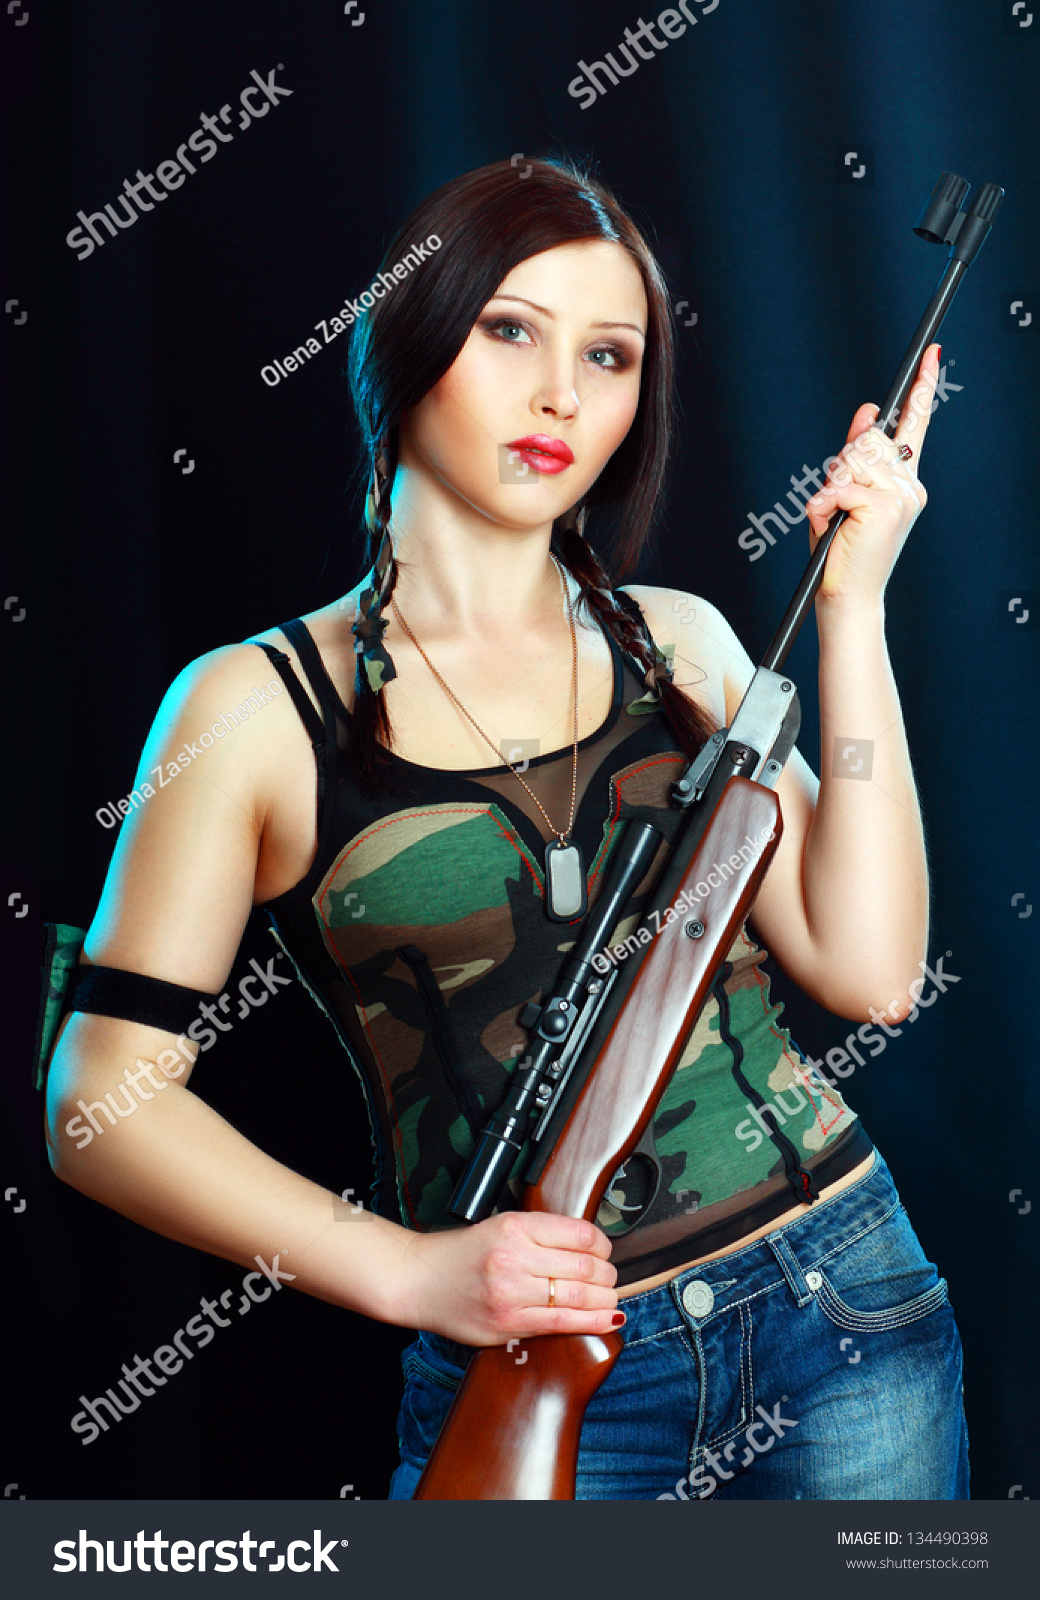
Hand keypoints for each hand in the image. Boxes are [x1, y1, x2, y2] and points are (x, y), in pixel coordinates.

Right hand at [393, 1209, 620, 1345]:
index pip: (579, 1233)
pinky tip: (608, 1319)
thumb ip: (542, 1234)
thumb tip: (591, 1248)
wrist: (418, 1279)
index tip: (604, 1251)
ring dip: (605, 1299)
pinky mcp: (506, 1324)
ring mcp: (510, 1294)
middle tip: (610, 1278)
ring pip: (578, 1297)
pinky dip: (591, 1322)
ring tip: (610, 1299)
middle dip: (607, 1275)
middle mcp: (514, 1257)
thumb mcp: (501, 1225)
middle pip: (584, 1267)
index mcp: (515, 1226)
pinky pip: (560, 1325)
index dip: (602, 1245)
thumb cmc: (462, 1252)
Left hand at [805, 343, 939, 605]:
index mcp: (904, 481)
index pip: (916, 425)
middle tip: (837, 501)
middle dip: (842, 464)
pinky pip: (842, 485)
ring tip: (835, 516)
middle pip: (869, 439)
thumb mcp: (844, 496)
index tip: (932, 356)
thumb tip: (868, 413)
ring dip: (832, 485)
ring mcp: (902, 496)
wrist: (846, 595)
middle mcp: (910, 485)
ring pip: (854, 459)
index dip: (923, 389)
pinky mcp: (885, 507)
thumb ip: (854, 457)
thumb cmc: (842, 550)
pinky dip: (825, 504)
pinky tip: (828, 523)